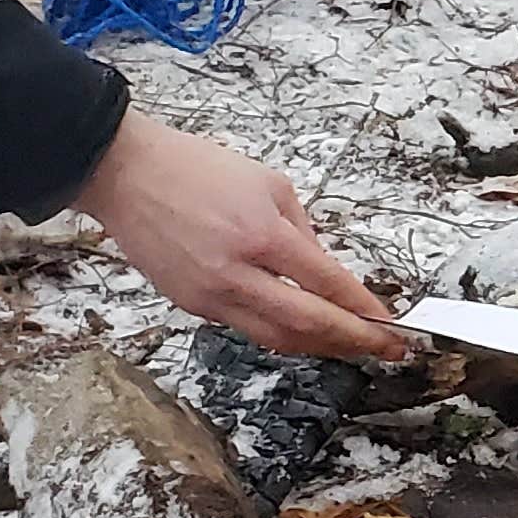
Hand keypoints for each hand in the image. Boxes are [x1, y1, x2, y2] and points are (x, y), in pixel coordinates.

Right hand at [72, 115, 408, 360]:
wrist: (125, 173)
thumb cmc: (196, 168)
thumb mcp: (269, 185)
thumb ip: (303, 232)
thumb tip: (327, 273)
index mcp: (262, 236)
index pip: (328, 285)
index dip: (365, 311)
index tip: (393, 324)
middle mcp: (236, 274)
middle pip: (308, 325)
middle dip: (355, 341)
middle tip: (389, 349)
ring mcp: (210, 295)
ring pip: (277, 337)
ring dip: (320, 346)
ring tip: (353, 346)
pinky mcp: (190, 305)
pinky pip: (245, 327)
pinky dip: (280, 331)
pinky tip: (303, 329)